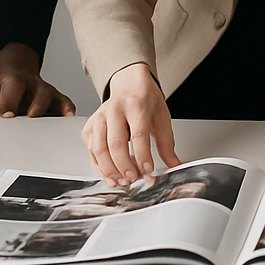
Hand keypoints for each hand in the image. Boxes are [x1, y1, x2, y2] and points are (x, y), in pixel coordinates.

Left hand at [0, 42, 75, 117]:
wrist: (16, 65)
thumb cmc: (1, 80)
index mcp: (13, 80)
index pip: (12, 92)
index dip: (8, 104)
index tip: (6, 116)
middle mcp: (32, 84)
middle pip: (38, 95)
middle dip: (35, 108)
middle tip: (29, 119)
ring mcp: (44, 91)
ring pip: (51, 98)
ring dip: (50, 111)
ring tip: (47, 126)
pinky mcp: (54, 97)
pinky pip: (64, 102)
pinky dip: (67, 109)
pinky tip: (67, 117)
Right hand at [82, 62, 180, 185]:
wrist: (129, 84)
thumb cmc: (145, 100)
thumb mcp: (161, 118)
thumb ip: (166, 144)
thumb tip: (174, 165)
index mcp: (137, 106)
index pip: (139, 135)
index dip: (142, 156)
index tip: (148, 171)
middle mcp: (115, 110)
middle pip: (116, 143)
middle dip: (124, 166)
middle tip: (134, 179)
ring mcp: (100, 118)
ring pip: (99, 149)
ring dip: (110, 169)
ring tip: (123, 180)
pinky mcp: (90, 126)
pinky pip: (91, 150)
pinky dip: (99, 166)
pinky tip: (110, 174)